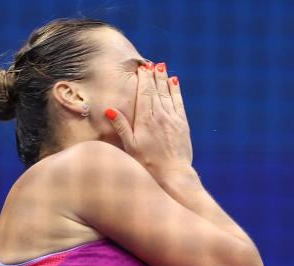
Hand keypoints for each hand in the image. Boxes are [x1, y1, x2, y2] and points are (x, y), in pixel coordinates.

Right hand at [105, 61, 192, 180]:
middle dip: (154, 76)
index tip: (142, 69)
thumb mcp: (130, 145)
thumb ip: (121, 126)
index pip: (144, 94)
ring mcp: (173, 119)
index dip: (143, 80)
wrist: (173, 174)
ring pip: (167, 94)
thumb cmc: (148, 162)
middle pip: (156, 90)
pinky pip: (179, 103)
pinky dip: (176, 91)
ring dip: (164, 79)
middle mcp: (160, 116)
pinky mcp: (183, 124)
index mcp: (145, 119)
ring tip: (162, 67)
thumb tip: (109, 109)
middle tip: (152, 63)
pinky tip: (174, 82)